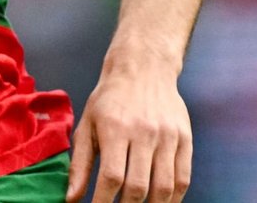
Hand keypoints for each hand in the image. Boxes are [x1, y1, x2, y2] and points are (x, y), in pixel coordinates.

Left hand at [67, 62, 192, 202]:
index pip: (112, 177)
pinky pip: (183, 177)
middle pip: (138, 186)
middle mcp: (144, 132)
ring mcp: (168, 136)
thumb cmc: (110, 99)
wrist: (144, 67)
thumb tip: (71, 199)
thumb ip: (79, 164)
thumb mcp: (88, 125)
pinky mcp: (185, 138)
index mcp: (116, 128)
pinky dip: (173, 198)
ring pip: (163, 187)